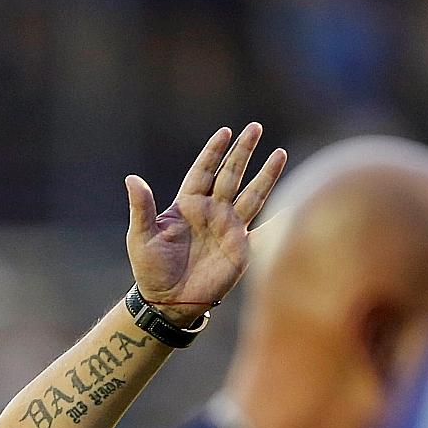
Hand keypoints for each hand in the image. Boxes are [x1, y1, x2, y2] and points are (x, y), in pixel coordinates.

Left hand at [125, 123, 286, 322]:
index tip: (225, 132)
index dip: (213, 152)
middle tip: (255, 127)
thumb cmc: (151, 269)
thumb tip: (131, 179)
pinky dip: (280, 217)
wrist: (168, 300)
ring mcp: (228, 227)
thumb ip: (141, 207)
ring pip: (252, 194)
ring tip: (280, 153)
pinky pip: (264, 227)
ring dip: (266, 175)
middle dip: (243, 152)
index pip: (203, 171)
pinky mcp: (241, 247)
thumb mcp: (141, 237)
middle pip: (231, 175)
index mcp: (187, 205)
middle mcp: (211, 211)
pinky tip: (296, 203)